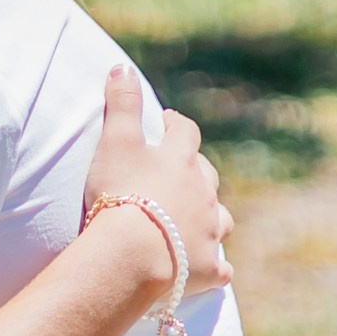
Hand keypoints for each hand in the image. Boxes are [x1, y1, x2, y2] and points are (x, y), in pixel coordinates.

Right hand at [81, 65, 233, 296]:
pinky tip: (208, 268)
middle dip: (197, 173)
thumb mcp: (115, 141)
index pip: (186, 133)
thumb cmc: (121, 193)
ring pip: (221, 220)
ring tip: (196, 221)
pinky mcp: (208, 269)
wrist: (131, 254)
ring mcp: (209, 232)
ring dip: (211, 218)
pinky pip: (219, 268)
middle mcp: (203, 194)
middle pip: (208, 177)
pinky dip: (214, 266)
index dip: (177, 125)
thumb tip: (122, 66)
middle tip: (181, 174)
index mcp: (181, 161)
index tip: (169, 122)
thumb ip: (121, 103)